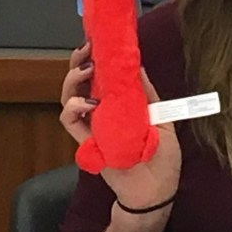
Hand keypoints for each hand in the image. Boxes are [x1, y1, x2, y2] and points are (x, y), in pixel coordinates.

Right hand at [59, 44, 180, 210]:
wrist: (157, 192)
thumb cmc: (162, 158)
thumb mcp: (162, 119)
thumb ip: (148, 94)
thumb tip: (137, 65)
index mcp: (121, 104)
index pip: (102, 75)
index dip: (96, 56)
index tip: (98, 39)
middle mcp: (102, 112)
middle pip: (80, 81)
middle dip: (79, 62)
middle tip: (88, 49)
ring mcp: (93, 126)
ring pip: (69, 97)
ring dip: (73, 80)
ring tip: (87, 69)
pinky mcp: (87, 142)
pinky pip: (70, 122)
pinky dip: (73, 108)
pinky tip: (86, 101)